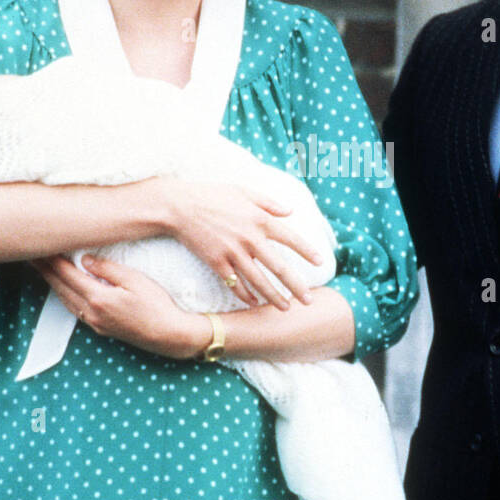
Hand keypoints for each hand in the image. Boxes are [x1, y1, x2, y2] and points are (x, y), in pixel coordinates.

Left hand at [31, 253, 208, 359]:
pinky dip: (64, 296)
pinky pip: (74, 309)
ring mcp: (95, 323)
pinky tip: (63, 289)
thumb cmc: (158, 305)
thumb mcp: (136, 280)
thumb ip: (108, 269)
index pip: (67, 274)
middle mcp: (92, 313)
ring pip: (65, 300)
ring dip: (52, 284)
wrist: (170, 335)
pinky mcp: (101, 328)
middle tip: (31, 255)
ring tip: (42, 269)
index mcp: (99, 298)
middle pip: (60, 288)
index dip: (52, 260)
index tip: (40, 247)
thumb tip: (85, 260)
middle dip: (44, 270)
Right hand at [159, 177, 323, 311]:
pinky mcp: (217, 262)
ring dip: (274, 297)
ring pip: (259, 281)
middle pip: (279, 268)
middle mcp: (250, 239)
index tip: (319, 261)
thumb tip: (290, 211)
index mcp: (260, 220)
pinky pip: (235, 284)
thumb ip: (268, 202)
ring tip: (286, 308)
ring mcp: (233, 253)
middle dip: (296, 286)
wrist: (180, 206)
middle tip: (308, 300)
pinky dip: (246, 295)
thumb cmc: (212, 195)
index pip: (290, 238)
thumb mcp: (243, 191)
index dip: (307, 251)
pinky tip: (255, 303)